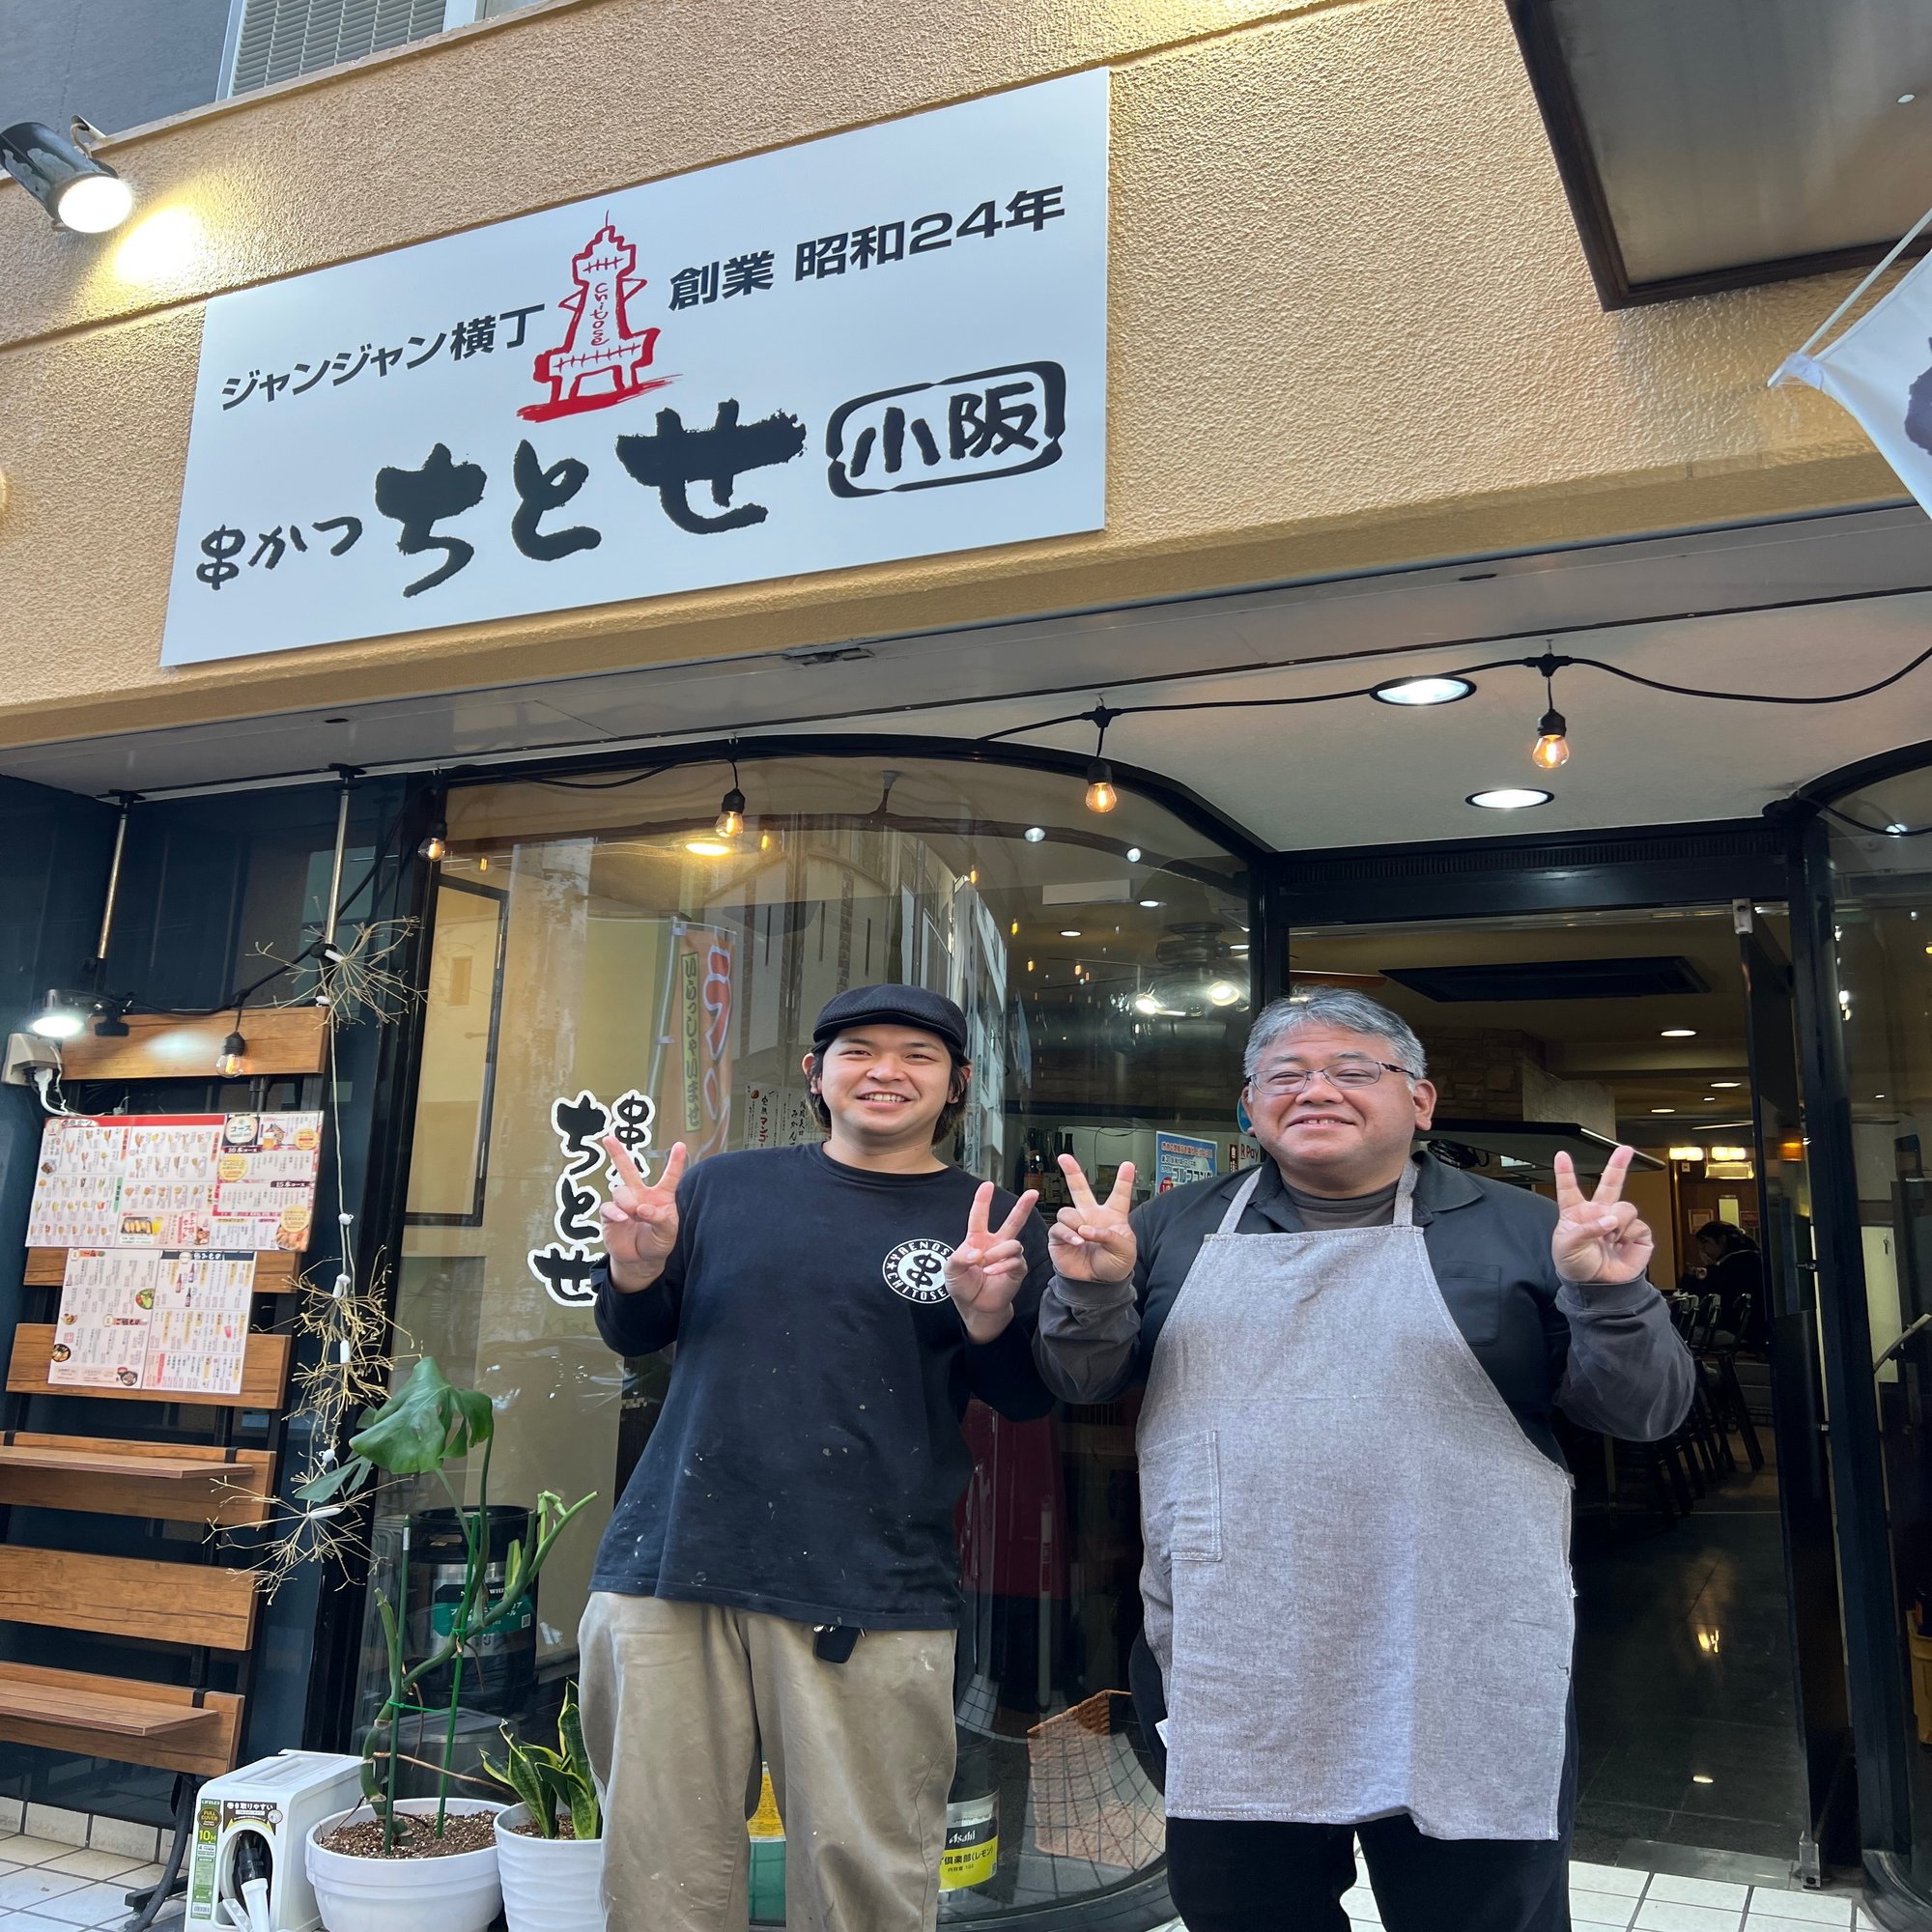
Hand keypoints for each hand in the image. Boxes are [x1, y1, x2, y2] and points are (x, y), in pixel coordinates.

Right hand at [598, 1136, 687, 1291]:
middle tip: (608, 1137)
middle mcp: (641, 1195)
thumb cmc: (658, 1243)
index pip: (669, 1177)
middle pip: (628, 1170)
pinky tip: (622, 1218)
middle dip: (617, 1153)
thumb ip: (660, 1219)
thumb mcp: (668, 1234)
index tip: (680, 1145)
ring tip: (633, 1215)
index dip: (675, 1162)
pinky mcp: (610, 1216)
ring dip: (627, 1202)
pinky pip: (608, 1207)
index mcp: (661, 1196)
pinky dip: (615, 1211)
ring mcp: (624, 1204)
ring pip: (620, 1190)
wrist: (641, 1261)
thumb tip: (642, 1208)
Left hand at [945, 1183, 1040, 1342]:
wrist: (975, 1307)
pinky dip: (1001, 1266)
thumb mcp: (950, 1270)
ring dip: (998, 1253)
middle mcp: (995, 1244)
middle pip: (1012, 1221)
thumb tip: (976, 1252)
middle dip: (1022, 1207)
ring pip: (1013, 1244)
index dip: (983, 1200)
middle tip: (1033, 1193)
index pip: (979, 1216)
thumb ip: (958, 1258)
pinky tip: (990, 1272)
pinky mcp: (1017, 1269)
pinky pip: (1015, 1262)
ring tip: (984, 1264)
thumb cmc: (962, 1285)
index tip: (987, 1185)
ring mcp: (1008, 1256)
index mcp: (977, 1239)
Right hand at [1048, 1155, 1136, 1284]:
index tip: (1128, 1165)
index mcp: (1111, 1216)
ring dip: (1075, 1222)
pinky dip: (1068, 1234)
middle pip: (1079, 1189)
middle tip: (1064, 1158)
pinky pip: (1058, 1229)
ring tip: (1083, 1235)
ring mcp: (1074, 1226)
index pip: (1119, 1195)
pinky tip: (1077, 1241)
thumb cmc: (1115, 1265)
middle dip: (1071, 1171)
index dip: (1124, 1180)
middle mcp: (1090, 1216)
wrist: (1099, 1284)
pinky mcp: (1059, 1238)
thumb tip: (1087, 1229)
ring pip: (1066, 1211)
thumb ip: (1111, 1236)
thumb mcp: (1125, 1251)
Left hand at [1552, 1146, 1653, 1286]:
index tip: (1561, 1156)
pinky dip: (1629, 1235)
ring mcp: (1618, 1223)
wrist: (1596, 1287)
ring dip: (1618, 1222)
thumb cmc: (1575, 1266)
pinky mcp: (1636, 1234)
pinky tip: (1621, 1243)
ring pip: (1625, 1207)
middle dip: (1618, 1165)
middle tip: (1625, 1150)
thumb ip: (1585, 1230)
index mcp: (1576, 1213)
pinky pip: (1638, 1225)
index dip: (1565, 1172)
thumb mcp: (1567, 1247)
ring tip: (1610, 1237)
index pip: (1569, 1189)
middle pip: (1609, 1184)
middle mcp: (1599, 1213)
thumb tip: (1609, 1220)